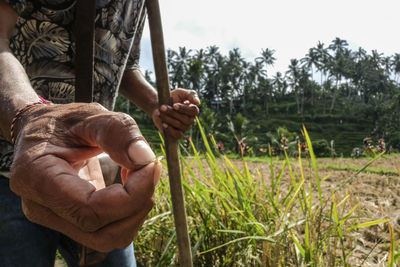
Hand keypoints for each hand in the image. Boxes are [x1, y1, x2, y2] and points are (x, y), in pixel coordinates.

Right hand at [10, 102, 161, 251]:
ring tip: (139, 173)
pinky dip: (130, 209)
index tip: (150, 164)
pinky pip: (109, 229)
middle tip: (149, 168)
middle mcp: (41, 207)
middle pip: (103, 233)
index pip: (91, 210)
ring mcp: (55, 218)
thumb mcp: (89, 114)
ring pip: (110, 237)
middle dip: (138, 204)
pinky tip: (130, 180)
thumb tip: (145, 158)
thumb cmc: (62, 121)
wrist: (40, 131)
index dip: (132, 194)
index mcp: (36, 178)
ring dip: (137, 209)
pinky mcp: (71, 220)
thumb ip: (117, 131)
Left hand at [152, 88, 199, 138]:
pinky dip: (170, 130)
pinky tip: (164, 124)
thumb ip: (190, 95)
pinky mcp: (177, 133)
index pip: (194, 111)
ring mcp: (184, 127)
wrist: (158, 105)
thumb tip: (198, 103)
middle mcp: (190, 120)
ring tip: (160, 112)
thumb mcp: (180, 92)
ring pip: (179, 125)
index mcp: (193, 110)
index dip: (184, 109)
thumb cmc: (170, 98)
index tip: (174, 105)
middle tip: (162, 107)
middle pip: (186, 119)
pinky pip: (178, 135)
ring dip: (168, 118)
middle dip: (173, 113)